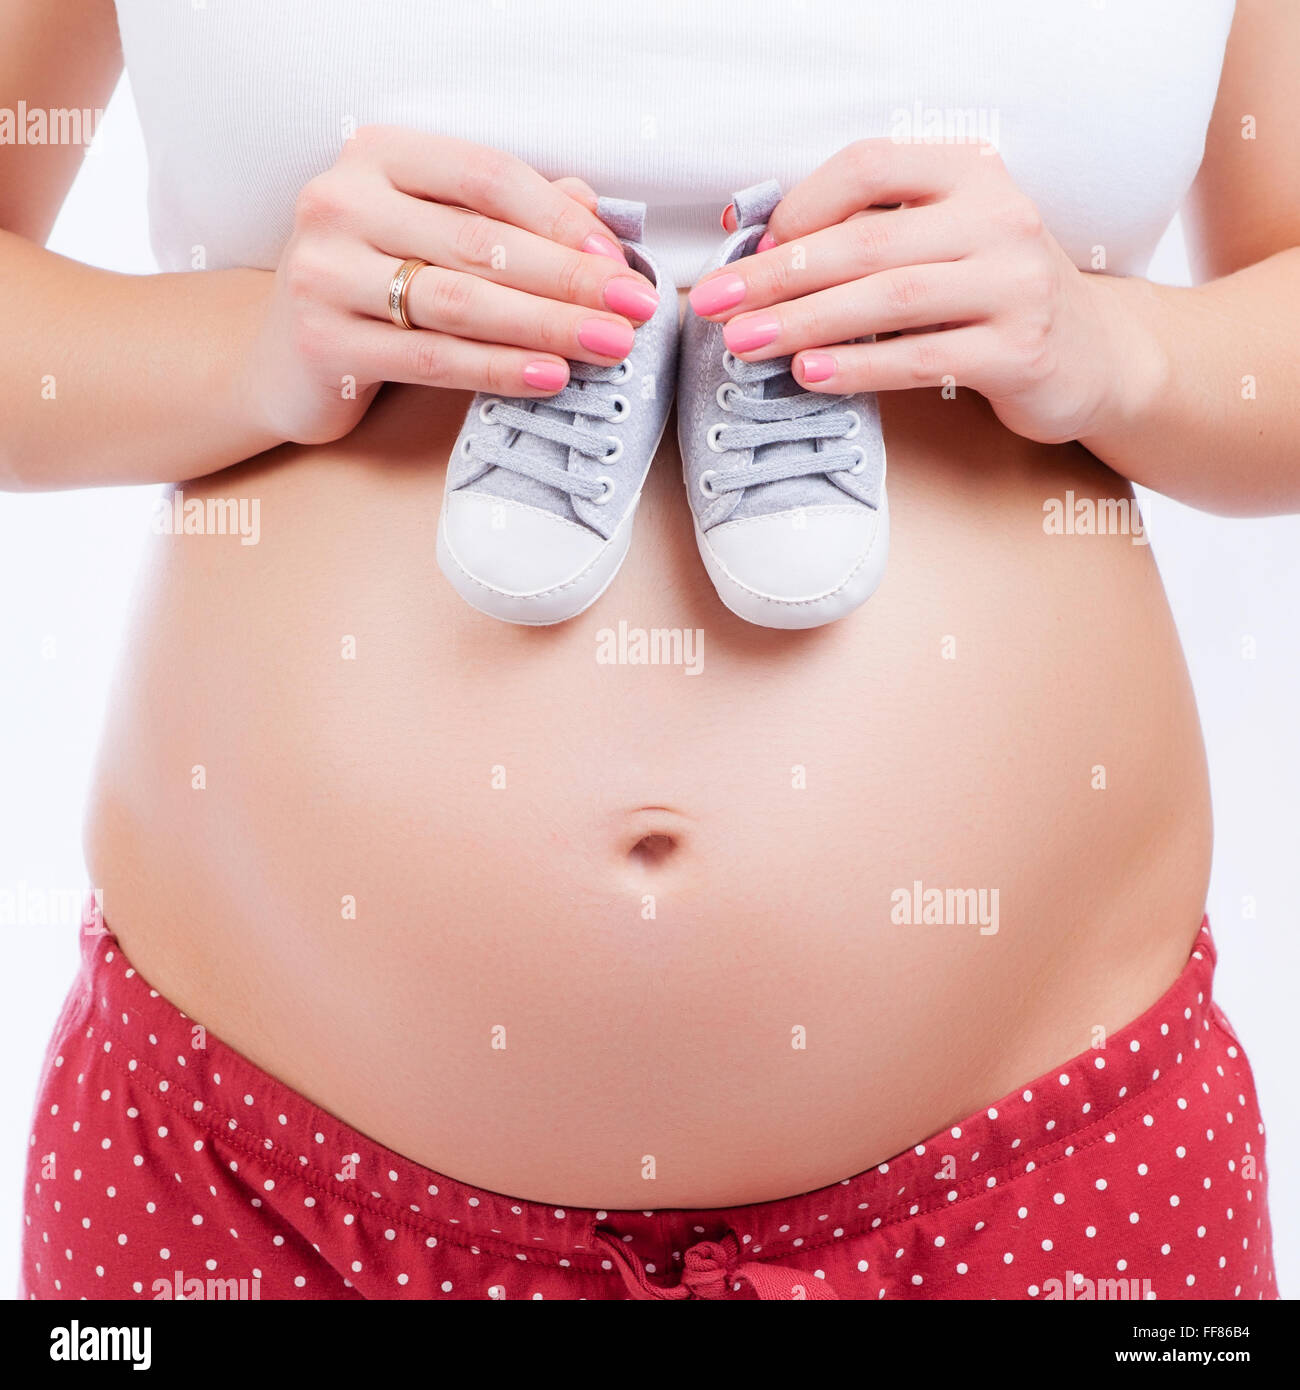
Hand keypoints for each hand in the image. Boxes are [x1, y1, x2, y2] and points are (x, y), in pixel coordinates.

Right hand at [243, 127, 659, 444]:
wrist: (281, 363)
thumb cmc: (373, 288)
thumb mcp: (432, 235)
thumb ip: (504, 215)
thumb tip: (590, 207)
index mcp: (374, 156)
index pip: (489, 176)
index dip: (563, 220)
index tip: (621, 260)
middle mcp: (339, 202)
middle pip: (482, 241)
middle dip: (571, 279)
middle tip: (635, 310)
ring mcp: (323, 272)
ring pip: (461, 300)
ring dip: (547, 326)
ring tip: (609, 346)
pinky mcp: (322, 342)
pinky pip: (433, 357)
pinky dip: (499, 369)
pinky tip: (551, 377)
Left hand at [689, 139, 1137, 445]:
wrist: (1095, 356)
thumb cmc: (992, 297)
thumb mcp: (942, 243)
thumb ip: (868, 234)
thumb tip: (751, 243)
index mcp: (971, 174)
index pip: (870, 166)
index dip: (802, 204)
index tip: (750, 248)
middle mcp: (1000, 217)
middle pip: (869, 241)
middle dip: (781, 275)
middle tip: (715, 304)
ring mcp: (1015, 284)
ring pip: (891, 299)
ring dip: (807, 323)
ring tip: (746, 344)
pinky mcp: (1020, 350)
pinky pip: (922, 358)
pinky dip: (858, 368)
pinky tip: (808, 376)